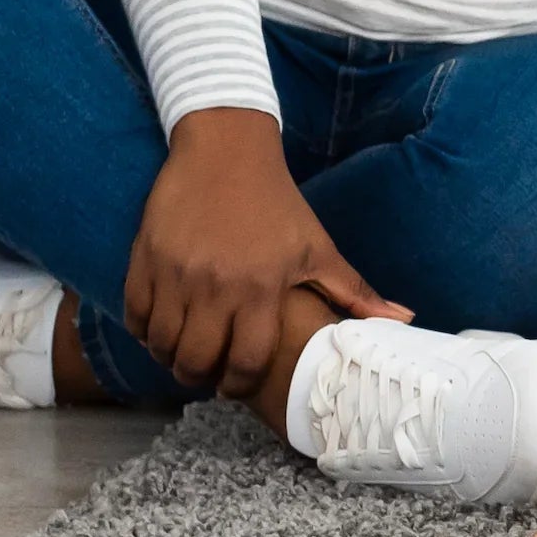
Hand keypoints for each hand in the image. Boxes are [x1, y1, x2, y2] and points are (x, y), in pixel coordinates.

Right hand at [126, 110, 409, 402]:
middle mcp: (215, 285)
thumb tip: (401, 321)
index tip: (238, 385)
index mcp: (261, 287)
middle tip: (207, 374)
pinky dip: (144, 332)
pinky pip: (135, 315)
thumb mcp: (317, 247)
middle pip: (196, 361)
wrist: (226, 151)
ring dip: (170, 358)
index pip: (247, 361)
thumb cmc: (277, 204)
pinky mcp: (145, 258)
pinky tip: (161, 330)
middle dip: (201, 378)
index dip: (241, 383)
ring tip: (184, 354)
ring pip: (162, 344)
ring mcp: (175, 272)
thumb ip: (353, 292)